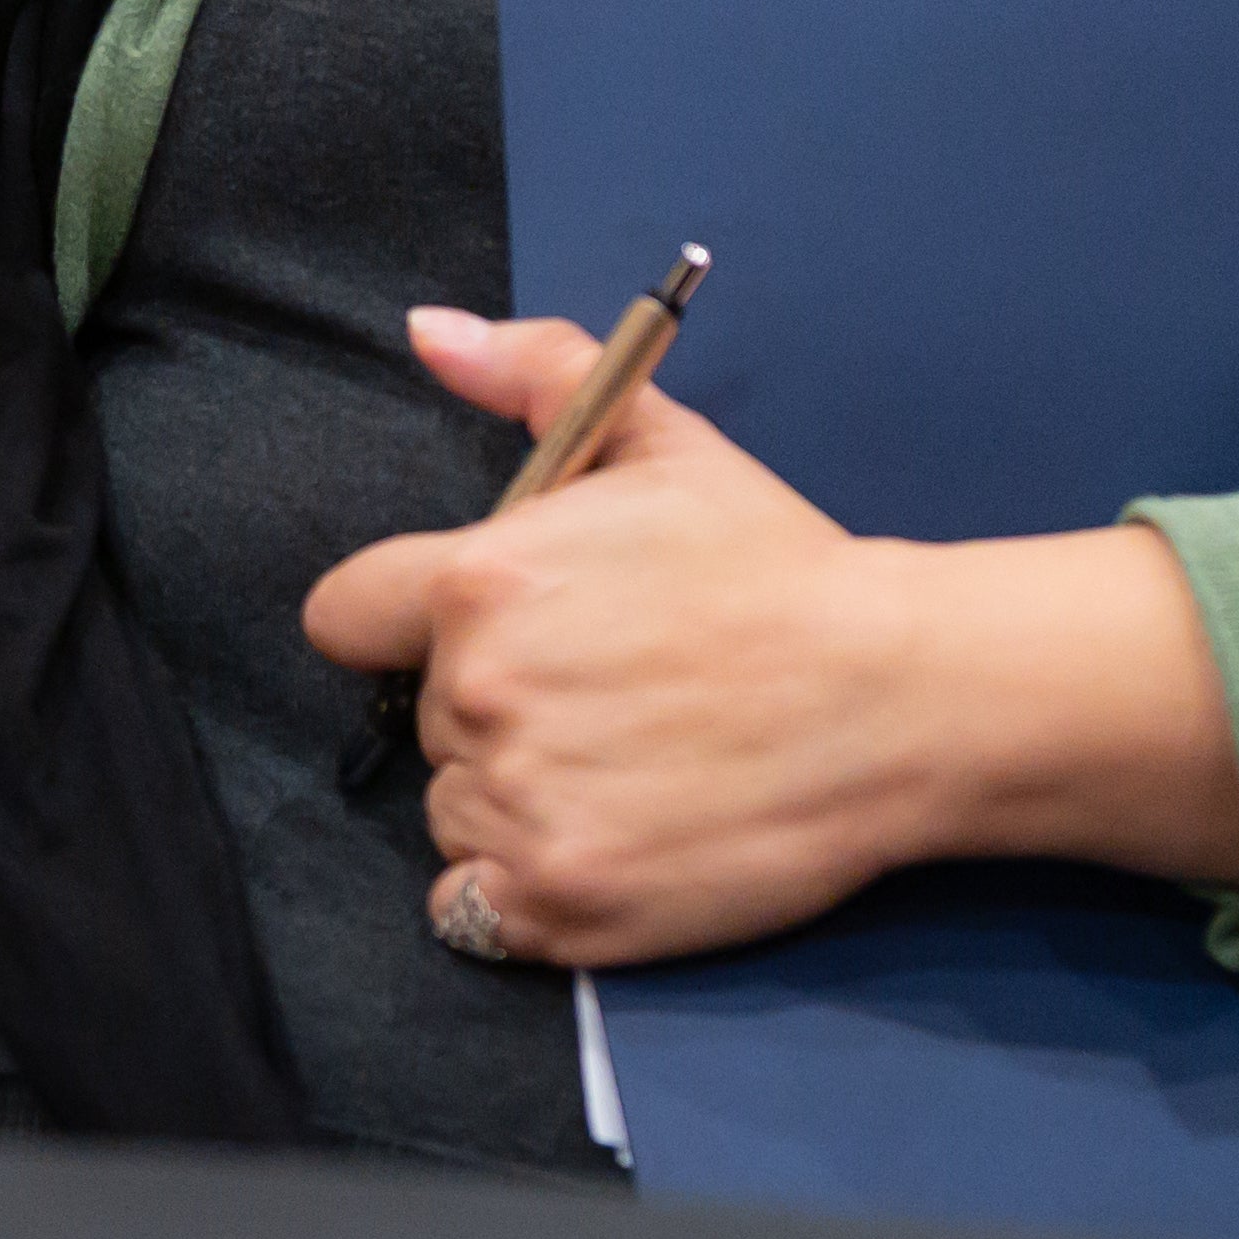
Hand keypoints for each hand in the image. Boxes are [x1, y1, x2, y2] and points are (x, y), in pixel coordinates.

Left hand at [298, 311, 1238, 966]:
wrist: (892, 699)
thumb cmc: (777, 568)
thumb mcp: (661, 441)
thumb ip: (531, 374)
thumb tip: (425, 333)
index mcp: (480, 582)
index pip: (346, 618)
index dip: (408, 621)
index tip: (489, 631)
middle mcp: (480, 696)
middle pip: (427, 715)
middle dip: (500, 703)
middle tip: (616, 690)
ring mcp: (517, 809)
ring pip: (454, 808)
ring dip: (515, 796)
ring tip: (631, 764)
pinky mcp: (555, 904)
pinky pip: (473, 905)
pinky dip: (525, 884)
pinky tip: (613, 835)